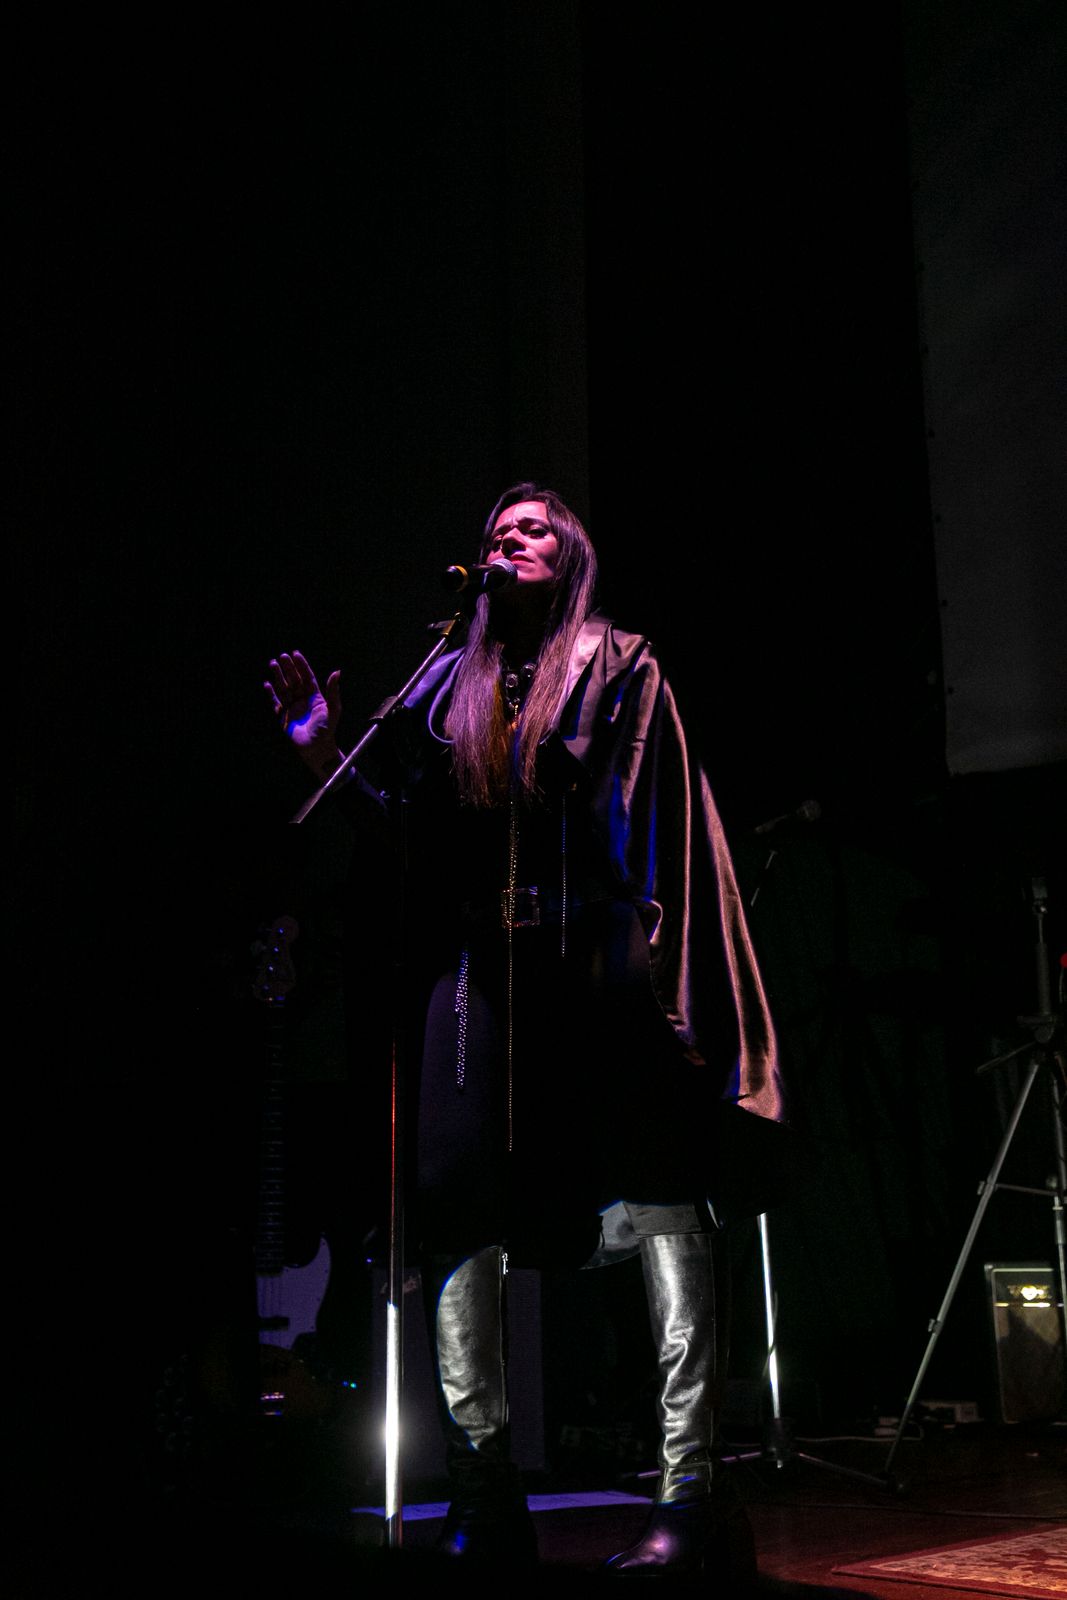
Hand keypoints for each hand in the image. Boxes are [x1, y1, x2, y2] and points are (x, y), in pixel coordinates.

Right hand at [264, 650, 342, 777]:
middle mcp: (303, 699)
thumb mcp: (333, 709)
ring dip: (278, 676)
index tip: (295, 654)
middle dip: (288, 668)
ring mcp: (292, 707)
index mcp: (315, 696)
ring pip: (284, 688)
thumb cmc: (327, 729)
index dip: (302, 665)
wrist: (316, 748)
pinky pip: (276, 702)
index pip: (307, 677)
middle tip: (282, 656)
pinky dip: (271, 694)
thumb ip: (333, 691)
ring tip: (273, 664)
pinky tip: (267, 684)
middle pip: (294, 680)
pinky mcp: (283, 717)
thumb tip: (337, 671)